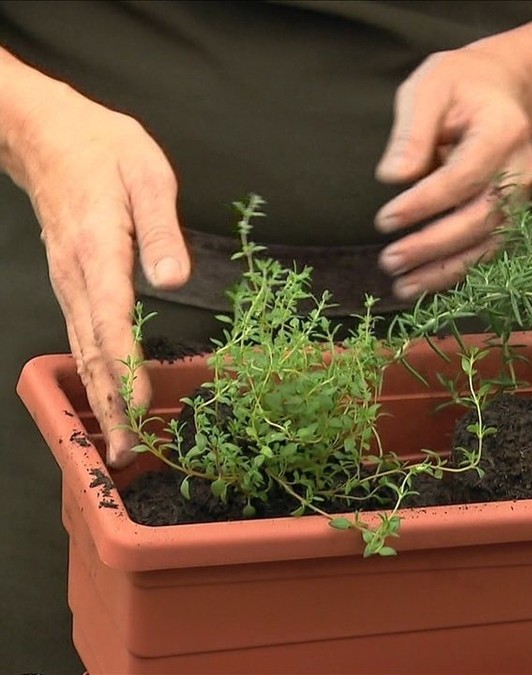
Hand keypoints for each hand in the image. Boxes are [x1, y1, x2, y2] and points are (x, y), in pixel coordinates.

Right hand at [1, 65, 189, 467]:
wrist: (45, 131)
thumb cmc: (104, 149)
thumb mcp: (147, 175)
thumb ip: (161, 229)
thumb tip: (173, 280)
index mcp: (100, 252)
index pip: (113, 322)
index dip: (124, 369)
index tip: (135, 409)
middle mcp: (78, 277)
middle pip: (94, 351)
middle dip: (109, 406)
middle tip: (124, 456)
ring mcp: (69, 281)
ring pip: (84, 350)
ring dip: (99, 398)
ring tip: (114, 444)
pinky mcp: (71, 280)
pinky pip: (82, 334)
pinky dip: (94, 371)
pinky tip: (105, 397)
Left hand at [374, 46, 531, 300]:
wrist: (505, 91)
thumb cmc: (461, 85)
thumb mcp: (429, 89)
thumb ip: (412, 132)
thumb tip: (392, 178)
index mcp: (504, 131)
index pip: (464, 177)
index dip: (425, 204)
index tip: (384, 220)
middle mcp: (523, 169)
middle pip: (482, 217)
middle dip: (434, 245)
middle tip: (389, 261)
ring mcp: (525, 195)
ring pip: (490, 242)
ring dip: (447, 270)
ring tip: (403, 286)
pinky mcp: (517, 213)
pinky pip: (491, 247)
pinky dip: (459, 269)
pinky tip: (425, 282)